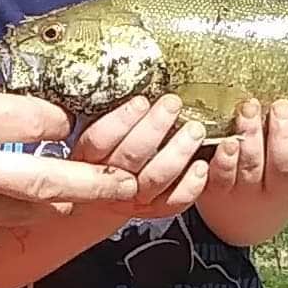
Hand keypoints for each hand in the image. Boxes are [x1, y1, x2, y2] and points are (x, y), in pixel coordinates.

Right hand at [0, 66, 138, 243]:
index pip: (41, 122)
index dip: (57, 120)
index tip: (58, 119)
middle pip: (52, 182)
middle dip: (98, 184)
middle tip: (129, 183)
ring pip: (24, 217)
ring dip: (54, 209)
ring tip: (74, 202)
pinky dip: (6, 228)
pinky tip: (12, 219)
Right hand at [71, 93, 213, 217]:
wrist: (103, 199)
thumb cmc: (103, 154)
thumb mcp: (94, 133)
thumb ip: (106, 113)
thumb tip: (128, 77)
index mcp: (86, 157)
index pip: (99, 140)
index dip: (121, 121)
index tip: (141, 101)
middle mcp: (107, 181)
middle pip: (129, 157)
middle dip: (154, 129)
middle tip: (173, 104)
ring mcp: (131, 198)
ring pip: (154, 179)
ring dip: (177, 153)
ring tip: (195, 130)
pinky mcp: (154, 209)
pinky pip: (174, 202)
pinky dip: (190, 185)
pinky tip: (201, 165)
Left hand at [203, 98, 287, 246]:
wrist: (237, 223)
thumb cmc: (269, 181)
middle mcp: (274, 190)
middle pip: (283, 165)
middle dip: (282, 135)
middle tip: (281, 107)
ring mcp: (244, 193)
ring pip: (251, 167)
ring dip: (251, 137)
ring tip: (250, 110)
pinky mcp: (215, 192)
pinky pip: (221, 177)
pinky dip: (225, 160)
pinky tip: (226, 141)